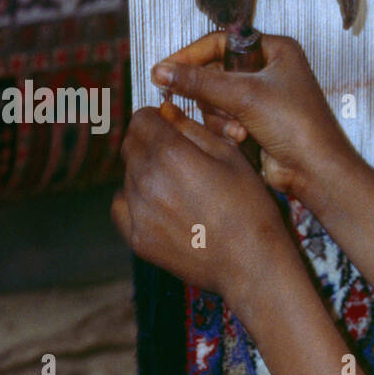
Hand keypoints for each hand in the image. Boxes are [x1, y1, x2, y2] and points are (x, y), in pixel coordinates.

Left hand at [111, 100, 289, 304]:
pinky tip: (160, 207)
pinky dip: (135, 201)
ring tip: (179, 190)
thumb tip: (166, 110)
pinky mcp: (137, 238)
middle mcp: (147, 179)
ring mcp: (139, 211)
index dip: (156, 119)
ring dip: (146, 174)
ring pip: (128, 176)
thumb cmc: (250, 207)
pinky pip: (121, 206)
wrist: (252, 263)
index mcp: (172, 153)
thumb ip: (193, 129)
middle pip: (130, 146)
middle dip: (148, 143)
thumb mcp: (231, 157)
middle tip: (177, 159)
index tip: (169, 127)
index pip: (141, 119)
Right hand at [151, 32, 360, 198]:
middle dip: (213, 96)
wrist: (314, 170)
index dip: (190, 55)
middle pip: (214, 72)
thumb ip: (199, 82)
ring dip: (220, 116)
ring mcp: (261, 96)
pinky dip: (226, 128)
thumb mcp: (244, 96)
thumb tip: (162, 71)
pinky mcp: (255, 120)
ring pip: (215, 98)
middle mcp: (269, 69)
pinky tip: (241, 138)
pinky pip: (223, 117)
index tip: (165, 69)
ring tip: (238, 128)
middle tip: (212, 105)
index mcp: (275, 50)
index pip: (219, 42)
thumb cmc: (297, 126)